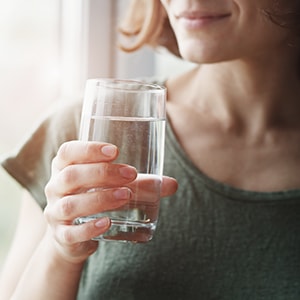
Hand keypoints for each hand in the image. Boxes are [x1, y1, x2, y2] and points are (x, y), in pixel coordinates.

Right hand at [44, 141, 176, 263]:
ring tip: (125, 196)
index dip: (88, 149)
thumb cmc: (94, 198)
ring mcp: (55, 212)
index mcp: (64, 168)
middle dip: (101, 173)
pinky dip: (89, 228)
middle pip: (71, 176)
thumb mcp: (112, 186)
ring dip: (99, 199)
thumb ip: (140, 184)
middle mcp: (55, 188)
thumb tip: (172, 184)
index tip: (115, 151)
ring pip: (71, 204)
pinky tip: (107, 224)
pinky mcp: (62, 236)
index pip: (68, 152)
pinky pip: (70, 233)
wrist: (73, 235)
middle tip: (130, 174)